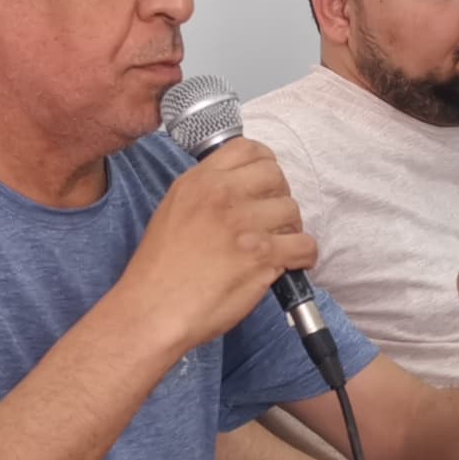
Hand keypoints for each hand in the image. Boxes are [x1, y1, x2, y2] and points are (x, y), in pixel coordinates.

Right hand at [115, 139, 315, 351]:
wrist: (154, 310)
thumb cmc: (159, 271)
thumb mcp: (173, 210)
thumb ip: (205, 193)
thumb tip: (239, 189)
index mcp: (199, 181)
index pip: (248, 149)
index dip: (265, 165)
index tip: (264, 184)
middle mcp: (223, 195)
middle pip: (276, 177)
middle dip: (278, 198)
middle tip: (270, 221)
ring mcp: (245, 224)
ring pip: (293, 210)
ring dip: (290, 230)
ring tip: (275, 247)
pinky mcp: (262, 256)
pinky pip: (305, 245)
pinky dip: (303, 257)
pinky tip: (290, 264)